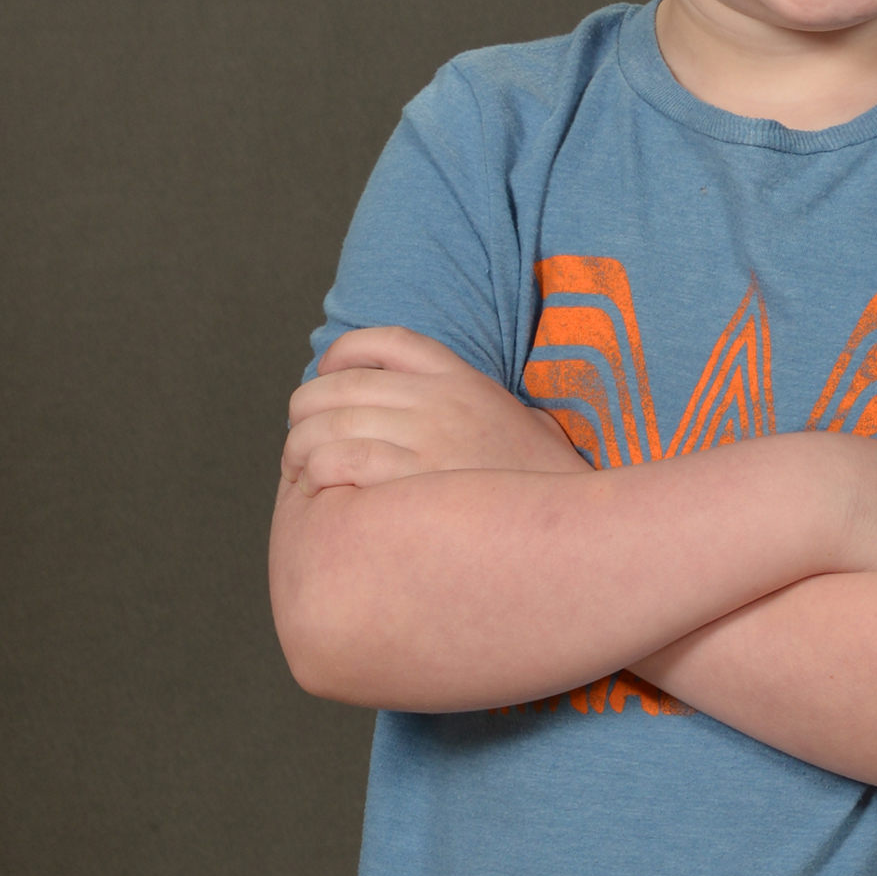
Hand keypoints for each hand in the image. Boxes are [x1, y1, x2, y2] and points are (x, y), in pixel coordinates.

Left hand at [282, 327, 590, 495]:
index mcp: (465, 381)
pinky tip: (320, 492)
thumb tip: (506, 419)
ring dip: (299, 448)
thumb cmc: (553, 493)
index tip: (324, 378)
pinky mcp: (415, 480)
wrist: (578, 533)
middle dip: (305, 411)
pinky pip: (340, 462)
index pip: (388, 342)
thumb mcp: (532, 429)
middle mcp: (442, 401)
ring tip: (299, 474)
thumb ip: (500, 412)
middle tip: (299, 442)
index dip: (343, 354)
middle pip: (341, 385)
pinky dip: (317, 473)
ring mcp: (428, 438)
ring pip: (329, 424)